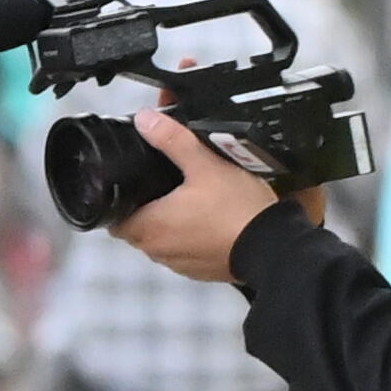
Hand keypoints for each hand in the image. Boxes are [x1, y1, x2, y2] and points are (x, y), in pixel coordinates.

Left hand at [105, 109, 308, 284]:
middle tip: (165, 187)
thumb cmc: (238, 210)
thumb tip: (145, 120)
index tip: (133, 186)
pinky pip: (187, 252)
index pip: (114, 218)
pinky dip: (192, 239)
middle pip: (137, 228)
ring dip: (171, 225)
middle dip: (146, 209)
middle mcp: (158, 250)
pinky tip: (210, 222)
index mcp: (149, 227)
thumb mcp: (206, 165)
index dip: (120, 200)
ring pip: (162, 241)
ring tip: (191, 202)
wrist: (275, 246)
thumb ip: (173, 140)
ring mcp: (180, 263)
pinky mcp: (201, 271)